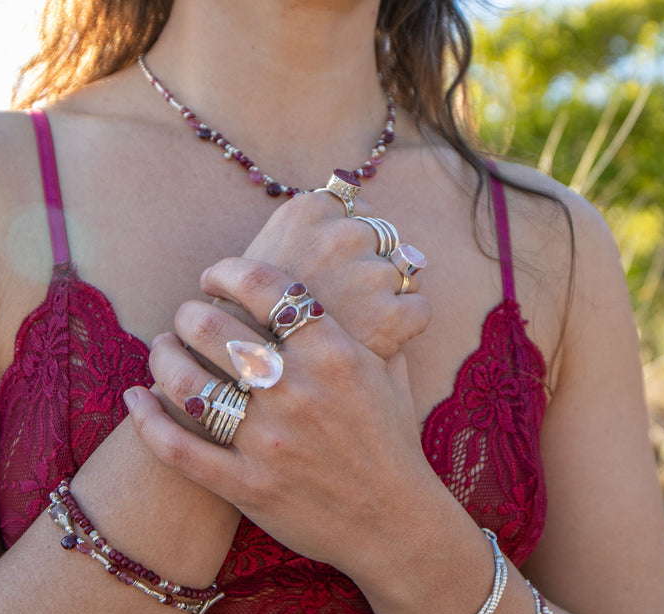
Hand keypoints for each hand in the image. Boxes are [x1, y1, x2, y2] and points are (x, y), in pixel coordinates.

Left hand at [126, 257, 455, 579]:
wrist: (397, 524)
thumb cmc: (393, 446)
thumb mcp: (391, 376)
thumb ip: (370, 328)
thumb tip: (360, 292)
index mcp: (334, 353)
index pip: (264, 286)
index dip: (227, 272)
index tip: (215, 278)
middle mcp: (297, 389)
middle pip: (212, 325)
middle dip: (187, 312)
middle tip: (186, 318)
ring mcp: (268, 440)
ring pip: (186, 380)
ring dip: (162, 357)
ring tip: (163, 351)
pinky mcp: (246, 485)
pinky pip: (177, 448)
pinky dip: (146, 419)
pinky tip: (137, 400)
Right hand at [228, 191, 429, 358]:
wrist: (245, 376)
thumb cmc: (245, 319)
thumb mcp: (259, 258)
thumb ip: (304, 227)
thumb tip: (346, 188)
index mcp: (305, 210)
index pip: (356, 207)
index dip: (350, 240)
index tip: (333, 267)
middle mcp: (341, 233)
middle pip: (383, 236)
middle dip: (369, 264)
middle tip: (344, 300)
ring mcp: (368, 273)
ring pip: (405, 271)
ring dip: (388, 294)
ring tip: (357, 322)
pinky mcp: (389, 316)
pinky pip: (419, 310)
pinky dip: (404, 326)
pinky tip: (376, 340)